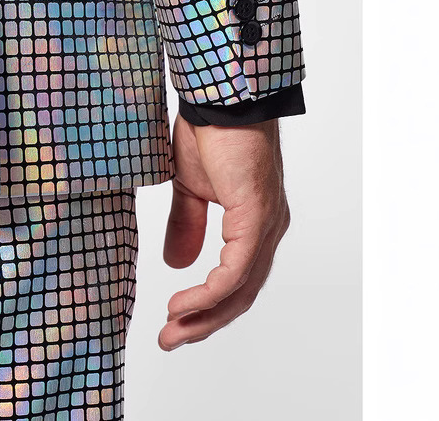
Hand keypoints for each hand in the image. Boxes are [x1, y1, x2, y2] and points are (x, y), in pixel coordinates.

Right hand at [158, 113, 290, 350]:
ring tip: (173, 331)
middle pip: (241, 293)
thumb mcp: (189, 189)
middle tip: (171, 340)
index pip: (236, 278)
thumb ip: (187, 225)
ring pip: (241, 289)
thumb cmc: (210, 134)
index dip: (207, 305)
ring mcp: (266, 224)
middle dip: (205, 322)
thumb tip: (178, 264)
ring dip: (205, 316)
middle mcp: (267, 229)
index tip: (174, 320)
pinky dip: (210, 294)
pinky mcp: (257, 216)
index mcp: (253, 222)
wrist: (220, 98)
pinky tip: (184, 303)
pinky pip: (236, 270)